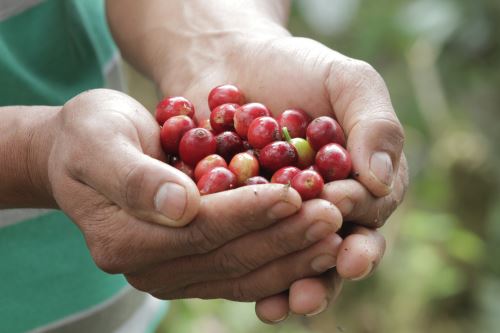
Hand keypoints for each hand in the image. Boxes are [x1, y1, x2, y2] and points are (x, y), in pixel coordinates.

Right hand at [41, 88, 345, 301]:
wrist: (86, 149)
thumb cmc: (89, 135)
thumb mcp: (98, 140)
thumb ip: (132, 176)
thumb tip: (181, 205)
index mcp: (123, 240)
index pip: (200, 230)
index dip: (248, 212)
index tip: (294, 192)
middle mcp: (149, 269)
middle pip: (228, 257)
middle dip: (283, 236)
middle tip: (334, 214)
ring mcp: (173, 274)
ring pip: (242, 273)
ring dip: (293, 254)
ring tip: (337, 232)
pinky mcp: (194, 268)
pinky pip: (243, 272)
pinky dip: (282, 259)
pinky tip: (316, 243)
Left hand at [163, 35, 408, 320]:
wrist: (228, 63)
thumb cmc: (294, 67)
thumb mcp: (344, 80)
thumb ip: (375, 122)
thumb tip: (382, 179)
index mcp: (361, 179)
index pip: (371, 209)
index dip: (357, 218)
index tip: (339, 218)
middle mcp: (327, 206)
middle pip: (336, 247)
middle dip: (328, 269)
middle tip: (317, 286)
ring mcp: (284, 218)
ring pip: (296, 260)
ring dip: (293, 284)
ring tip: (287, 304)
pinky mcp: (244, 221)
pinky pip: (252, 252)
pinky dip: (252, 273)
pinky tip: (253, 296)